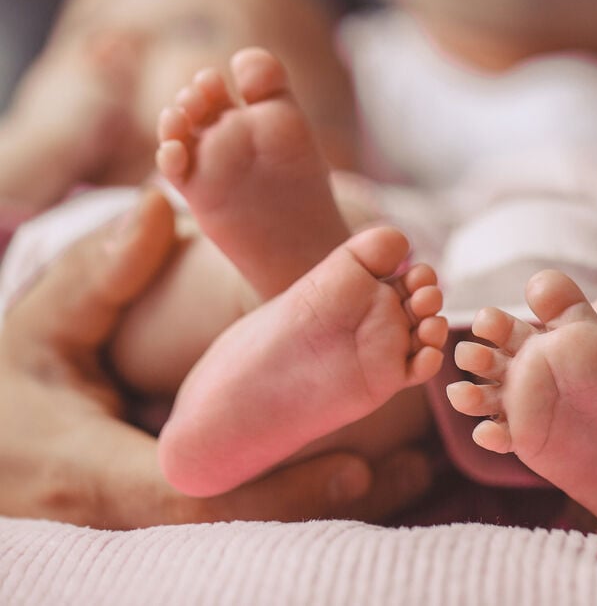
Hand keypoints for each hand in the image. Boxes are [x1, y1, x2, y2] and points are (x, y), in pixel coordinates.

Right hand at [0, 190, 430, 527]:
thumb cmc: (9, 380)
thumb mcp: (45, 324)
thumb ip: (101, 274)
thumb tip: (160, 210)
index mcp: (101, 469)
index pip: (207, 497)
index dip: (285, 488)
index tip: (358, 467)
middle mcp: (135, 511)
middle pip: (249, 525)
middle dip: (330, 503)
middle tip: (414, 475)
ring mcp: (150, 523)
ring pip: (252, 528)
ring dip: (328, 505)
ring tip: (409, 478)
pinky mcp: (166, 514)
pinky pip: (241, 518)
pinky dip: (298, 500)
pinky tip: (359, 479)